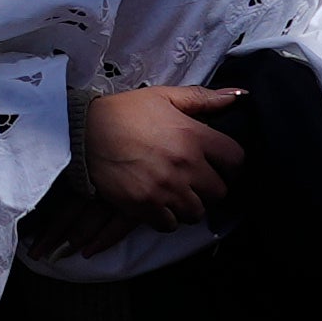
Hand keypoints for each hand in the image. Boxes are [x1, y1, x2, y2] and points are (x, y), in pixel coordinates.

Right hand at [61, 83, 243, 240]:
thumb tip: (239, 96)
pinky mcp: (143, 205)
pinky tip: (158, 205)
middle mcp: (185, 165)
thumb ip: (203, 98)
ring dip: (189, 206)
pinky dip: (166, 218)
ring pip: (196, 212)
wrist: (82, 131)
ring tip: (176, 196)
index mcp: (194, 136)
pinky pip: (169, 224)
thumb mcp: (164, 96)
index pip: (236, 160)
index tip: (221, 166)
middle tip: (195, 182)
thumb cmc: (124, 112)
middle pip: (219, 192)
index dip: (231, 165)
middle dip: (209, 188)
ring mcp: (165, 188)